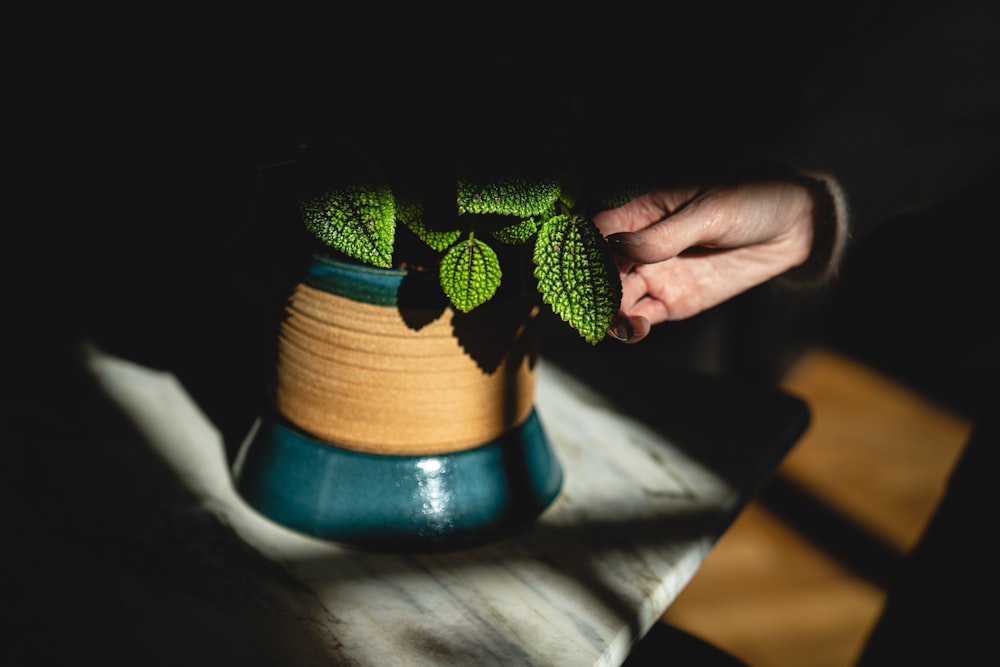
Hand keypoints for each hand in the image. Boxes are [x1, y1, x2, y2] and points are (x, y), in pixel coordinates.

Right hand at [595, 180, 816, 342]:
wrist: (793, 226)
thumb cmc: (750, 201)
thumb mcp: (710, 212)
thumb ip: (666, 234)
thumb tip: (620, 247)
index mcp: (639, 212)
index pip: (597, 232)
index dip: (583, 251)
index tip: (579, 268)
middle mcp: (637, 247)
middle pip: (599, 271)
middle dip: (592, 289)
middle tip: (595, 303)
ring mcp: (653, 276)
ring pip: (614, 300)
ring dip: (608, 313)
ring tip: (619, 321)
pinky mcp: (670, 302)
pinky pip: (640, 319)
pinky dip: (631, 328)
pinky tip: (634, 330)